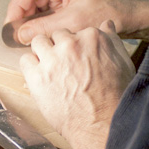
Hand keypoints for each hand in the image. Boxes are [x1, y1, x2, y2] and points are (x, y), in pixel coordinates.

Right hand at [4, 0, 148, 43]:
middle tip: (15, 36)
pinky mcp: (66, 4)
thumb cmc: (109, 13)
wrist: (131, 18)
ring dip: (30, 22)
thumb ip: (45, 28)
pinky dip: (40, 25)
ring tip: (24, 39)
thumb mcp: (74, 22)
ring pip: (37, 6)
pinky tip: (37, 37)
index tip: (10, 26)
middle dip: (22, 17)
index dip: (16, 8)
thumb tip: (20, 34)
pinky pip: (46, 13)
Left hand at [19, 20, 135, 148]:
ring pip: (38, 42)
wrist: (101, 123)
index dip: (76, 45)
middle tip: (64, 65)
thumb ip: (111, 40)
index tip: (77, 56)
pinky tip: (39, 76)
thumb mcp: (123, 62)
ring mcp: (52, 59)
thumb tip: (106, 25)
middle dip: (59, 47)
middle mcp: (71, 44)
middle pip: (57, 35)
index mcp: (92, 37)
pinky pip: (25, 60)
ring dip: (42, 52)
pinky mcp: (37, 76)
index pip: (76, 31)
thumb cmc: (115, 97)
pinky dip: (30, 67)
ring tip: (49, 68)